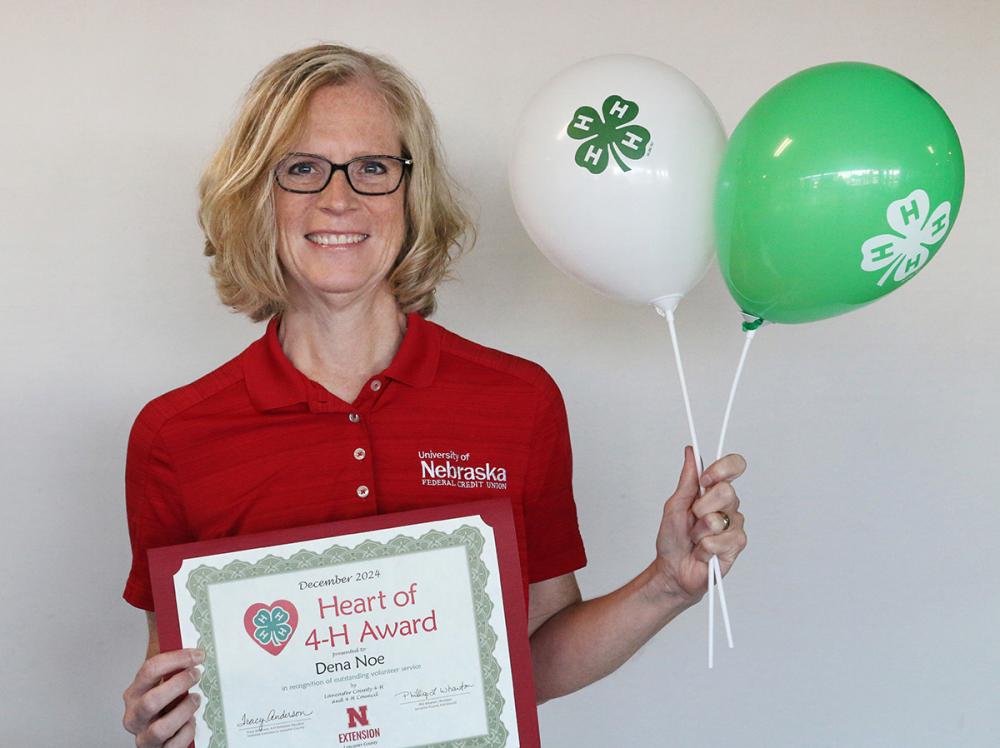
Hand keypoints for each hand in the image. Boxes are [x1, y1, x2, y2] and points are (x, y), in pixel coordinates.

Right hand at [122, 648, 203, 746]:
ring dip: (183, 712)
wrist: (161, 734)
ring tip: (195, 700)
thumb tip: (183, 628)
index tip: (198, 655)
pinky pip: (172, 747)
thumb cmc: (166, 701)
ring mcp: (143, 736)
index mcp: (134, 692)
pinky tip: (192, 722)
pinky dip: (186, 734)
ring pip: (161, 728)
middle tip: (197, 675)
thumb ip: (172, 661)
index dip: (177, 659)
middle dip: (179, 685)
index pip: (150, 670)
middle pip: (152, 701)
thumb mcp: (164, 679)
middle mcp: (134, 715)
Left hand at [653, 446, 747, 603]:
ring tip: (695, 539)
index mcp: (714, 491)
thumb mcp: (675, 505)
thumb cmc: (673, 538)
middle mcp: (728, 506)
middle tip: (692, 519)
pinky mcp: (736, 545)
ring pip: (720, 519)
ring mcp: (734, 525)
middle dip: (701, 508)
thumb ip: (687, 479)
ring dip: (699, 532)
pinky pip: (721, 540)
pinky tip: (702, 551)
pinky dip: (705, 547)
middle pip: (726, 491)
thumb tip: (691, 452)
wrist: (673, 569)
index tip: (704, 479)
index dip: (722, 469)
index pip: (734, 467)